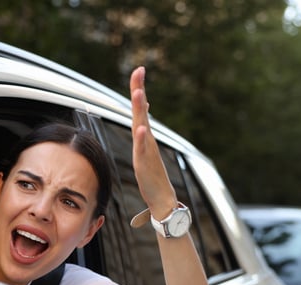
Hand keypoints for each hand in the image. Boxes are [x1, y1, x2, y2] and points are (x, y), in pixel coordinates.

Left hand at [130, 67, 176, 219]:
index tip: (139, 70)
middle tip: (139, 70)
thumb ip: (143, 136)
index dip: (138, 90)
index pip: (140, 109)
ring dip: (139, 109)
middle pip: (141, 111)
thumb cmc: (153, 178)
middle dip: (139, 90)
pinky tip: (141, 128)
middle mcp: (147, 140)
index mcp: (145, 137)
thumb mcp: (145, 152)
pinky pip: (143, 149)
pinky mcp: (145, 164)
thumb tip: (143, 122)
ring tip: (138, 92)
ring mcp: (147, 151)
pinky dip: (142, 138)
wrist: (162, 199)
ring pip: (141, 126)